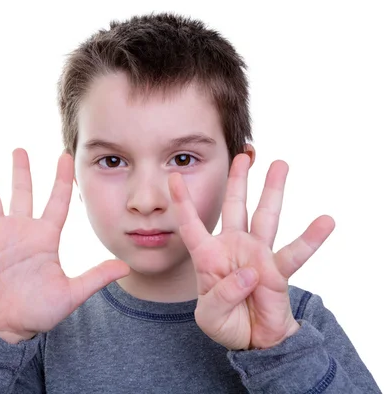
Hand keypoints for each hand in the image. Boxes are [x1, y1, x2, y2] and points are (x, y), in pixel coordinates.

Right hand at [0, 149, 129, 342]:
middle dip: (21, 170)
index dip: (61, 179)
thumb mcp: (71, 294)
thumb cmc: (38, 312)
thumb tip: (125, 267)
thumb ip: (95, 277)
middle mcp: (20, 231)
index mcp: (44, 238)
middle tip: (19, 150)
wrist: (7, 330)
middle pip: (21, 193)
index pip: (56, 202)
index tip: (65, 155)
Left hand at [169, 154, 334, 349]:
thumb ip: (222, 295)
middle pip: (235, 207)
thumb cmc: (226, 322)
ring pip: (265, 217)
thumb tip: (250, 274)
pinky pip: (295, 253)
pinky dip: (309, 239)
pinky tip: (325, 221)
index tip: (172, 177)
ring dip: (273, 191)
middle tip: (243, 155)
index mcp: (208, 256)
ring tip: (281, 164)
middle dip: (238, 181)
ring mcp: (257, 256)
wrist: (252, 341)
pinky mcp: (277, 270)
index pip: (191, 224)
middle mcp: (233, 248)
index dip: (182, 202)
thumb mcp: (209, 314)